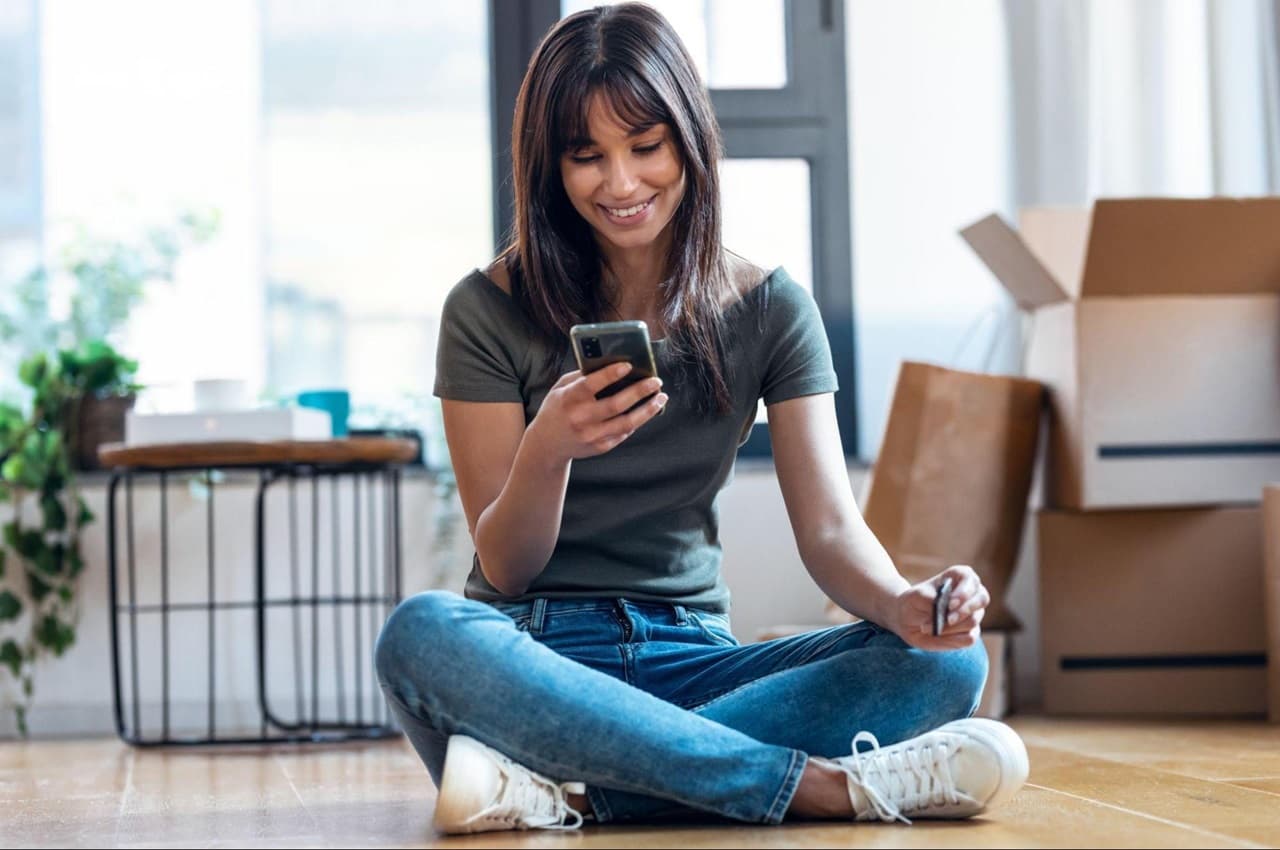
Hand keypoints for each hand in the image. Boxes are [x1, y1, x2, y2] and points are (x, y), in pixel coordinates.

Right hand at [528, 363, 667, 463]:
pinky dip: (638, 420)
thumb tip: (613, 363)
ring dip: (648, 410)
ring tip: (661, 397)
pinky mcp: (600, 447)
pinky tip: (647, 410)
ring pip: (627, 423)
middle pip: (616, 405)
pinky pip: (625, 432)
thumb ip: (582, 377)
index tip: (629, 365)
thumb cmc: (558, 408)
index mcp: (568, 399)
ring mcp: (591, 436)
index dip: (610, 374)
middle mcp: (580, 419)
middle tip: (656, 381)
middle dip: (639, 391)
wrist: (547, 444)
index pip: (591, 385)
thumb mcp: (561, 388)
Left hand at [890, 565, 987, 651]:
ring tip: (927, 627)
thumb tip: (945, 610)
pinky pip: (969, 638)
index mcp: (960, 577)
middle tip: (947, 620)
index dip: (964, 592)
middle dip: (964, 611)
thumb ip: (930, 598)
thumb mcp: (915, 596)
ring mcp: (973, 614)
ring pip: (972, 621)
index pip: (970, 579)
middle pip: (981, 599)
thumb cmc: (914, 602)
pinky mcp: (970, 632)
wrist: (907, 620)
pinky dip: (951, 639)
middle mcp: (971, 594)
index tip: (950, 603)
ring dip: (948, 628)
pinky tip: (937, 634)